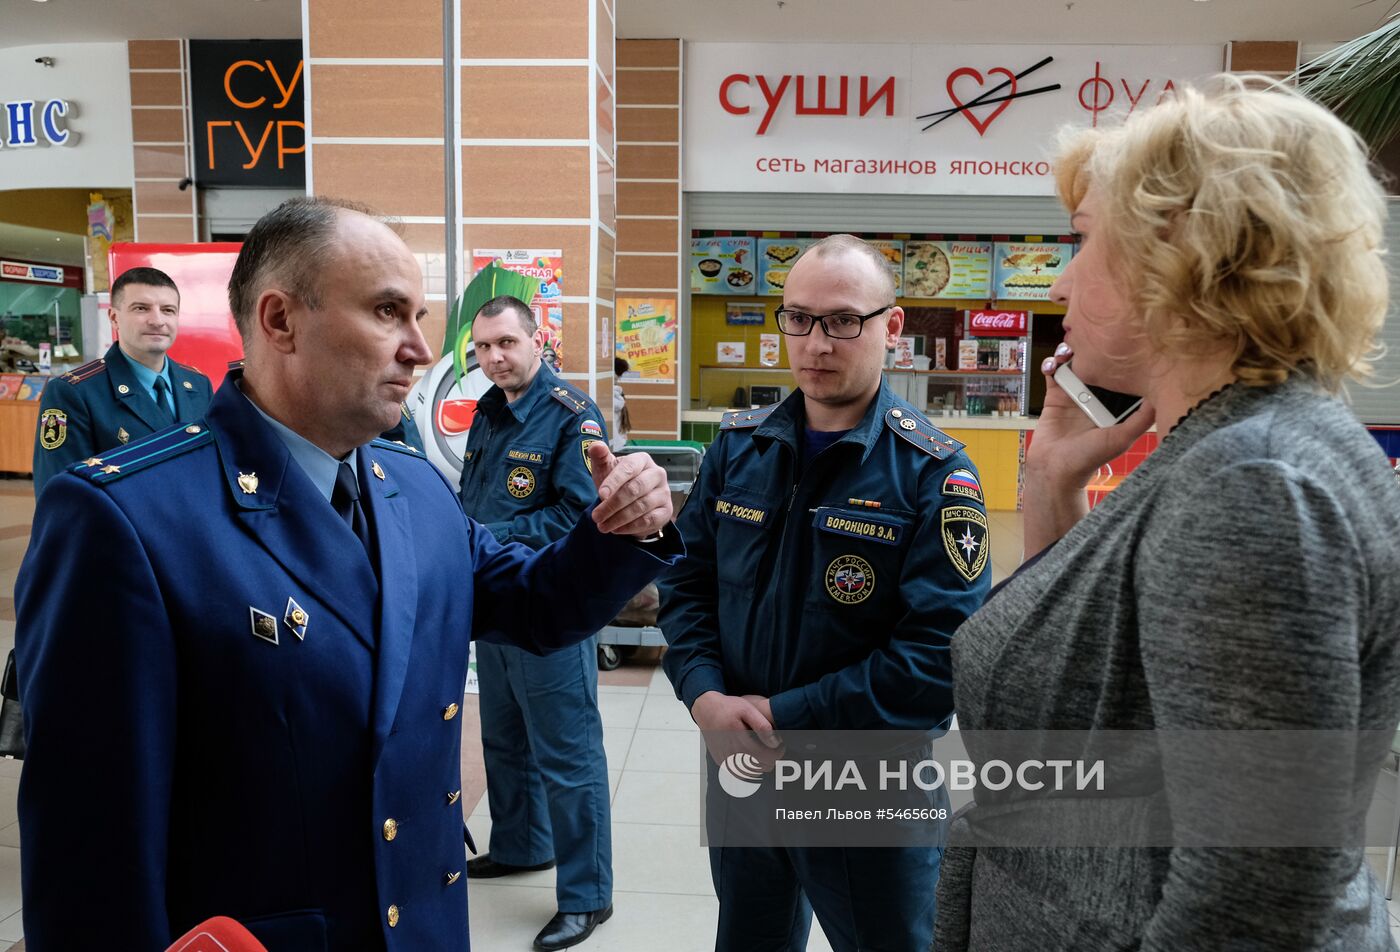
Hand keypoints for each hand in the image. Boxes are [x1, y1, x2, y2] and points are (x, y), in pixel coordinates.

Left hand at [588, 442, 672, 537]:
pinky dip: (630, 527)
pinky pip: (649, 520)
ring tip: (602, 526)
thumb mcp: (606, 469)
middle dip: (613, 505)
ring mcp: (664, 492)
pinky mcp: (666, 510)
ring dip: (619, 518)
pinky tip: (616, 529)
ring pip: (641, 506)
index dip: (614, 482)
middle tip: (596, 517)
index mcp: (642, 460)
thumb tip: (595, 446)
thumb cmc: (617, 482)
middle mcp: (657, 474)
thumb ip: (599, 457)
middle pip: (635, 489)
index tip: (600, 495)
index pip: (629, 468)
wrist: (632, 501)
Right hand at [691, 691, 783, 767]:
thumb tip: (774, 743)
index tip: (780, 745)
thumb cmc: (729, 707)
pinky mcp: (720, 762)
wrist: (706, 710)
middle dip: (772, 759)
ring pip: (751, 773)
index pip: (766, 757)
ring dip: (761, 765)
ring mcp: (724, 759)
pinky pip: (739, 773)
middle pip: (761, 767)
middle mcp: (731, 752)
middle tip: (774, 748)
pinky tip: (752, 756)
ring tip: (764, 751)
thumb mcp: (747, 709)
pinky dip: (748, 768)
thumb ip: (762, 725)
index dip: (778, 753)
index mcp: (739, 739)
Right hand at [1028, 344, 1155, 489]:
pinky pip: (1053, 373)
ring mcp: (1075, 394)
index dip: (1120, 359)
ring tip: (1068, 350)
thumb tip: (1161, 395)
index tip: (1121, 345)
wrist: (1056, 469)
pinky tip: (1053, 365)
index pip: (1121, 375)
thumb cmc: (1089, 458)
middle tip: (1092, 340)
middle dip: (1094, 350)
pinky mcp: (1055, 396)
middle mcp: (1096, 396)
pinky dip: (1051, 364)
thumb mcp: (1122, 438)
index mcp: (1115, 405)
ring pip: (1075, 364)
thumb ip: (1141, 419)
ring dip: (1070, 352)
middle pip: (1097, 364)